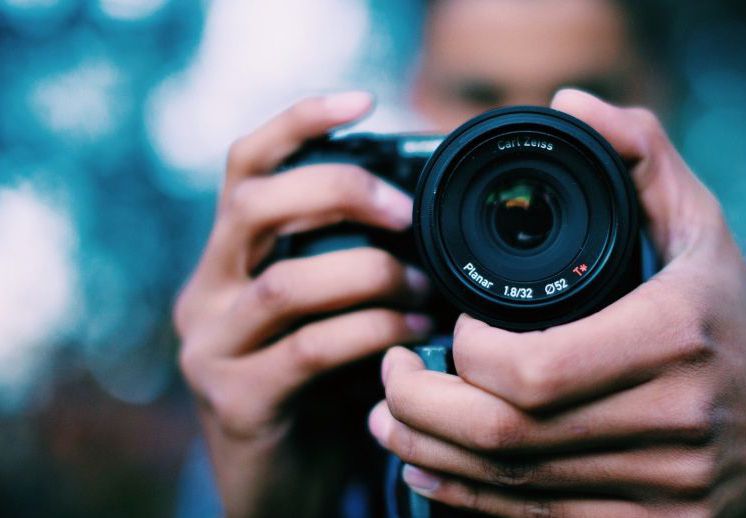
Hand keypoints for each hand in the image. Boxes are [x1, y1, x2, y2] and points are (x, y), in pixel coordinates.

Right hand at [174, 92, 431, 516]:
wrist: (286, 483)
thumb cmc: (322, 385)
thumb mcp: (327, 310)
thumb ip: (346, 260)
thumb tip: (426, 211)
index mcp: (230, 258)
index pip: (245, 167)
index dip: (298, 123)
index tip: (362, 101)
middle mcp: (208, 293)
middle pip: (255, 205)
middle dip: (340, 192)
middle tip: (406, 212)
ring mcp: (214, 348)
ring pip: (288, 282)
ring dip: (370, 275)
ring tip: (422, 285)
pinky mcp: (238, 402)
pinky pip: (310, 350)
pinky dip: (371, 333)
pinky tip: (413, 336)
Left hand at [369, 90, 745, 516]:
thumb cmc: (736, 322)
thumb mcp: (703, 230)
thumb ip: (641, 157)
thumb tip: (572, 104)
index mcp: (674, 339)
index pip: (532, 368)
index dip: (464, 354)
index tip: (449, 328)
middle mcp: (669, 420)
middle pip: (506, 435)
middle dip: (422, 407)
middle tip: (389, 374)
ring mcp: (660, 487)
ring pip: (510, 486)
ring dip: (428, 454)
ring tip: (389, 419)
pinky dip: (466, 499)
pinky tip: (429, 470)